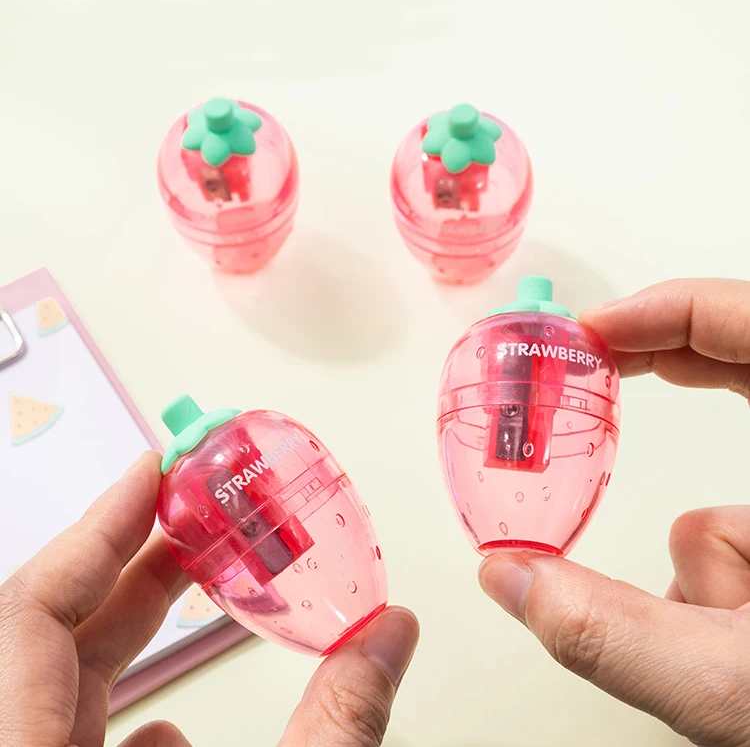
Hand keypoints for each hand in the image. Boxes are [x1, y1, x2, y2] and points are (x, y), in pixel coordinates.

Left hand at [0, 452, 418, 746]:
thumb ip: (335, 721)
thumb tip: (391, 632)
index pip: (26, 612)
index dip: (94, 529)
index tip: (148, 472)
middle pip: (45, 634)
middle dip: (128, 560)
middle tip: (192, 512)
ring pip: (54, 682)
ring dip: (127, 624)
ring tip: (194, 579)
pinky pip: (63, 742)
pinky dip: (122, 716)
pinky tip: (175, 731)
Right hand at [479, 278, 749, 746]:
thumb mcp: (733, 686)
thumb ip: (614, 634)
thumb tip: (511, 577)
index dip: (674, 310)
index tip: (593, 330)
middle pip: (741, 369)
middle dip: (663, 364)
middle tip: (590, 360)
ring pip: (724, 507)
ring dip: (701, 561)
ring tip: (721, 627)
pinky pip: (732, 544)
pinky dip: (712, 581)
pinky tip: (728, 630)